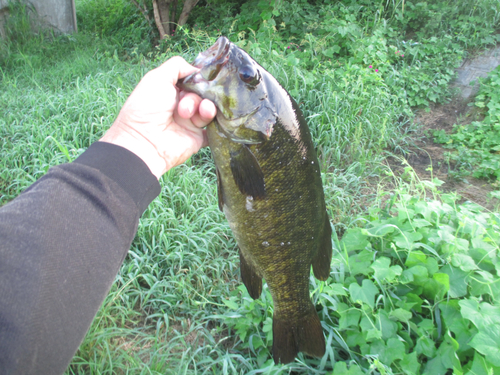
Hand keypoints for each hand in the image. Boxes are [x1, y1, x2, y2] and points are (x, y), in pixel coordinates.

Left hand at [100, 56, 215, 178]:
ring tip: (196, 113)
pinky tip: (213, 120)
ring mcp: (190, 123)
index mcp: (171, 91)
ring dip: (206, 108)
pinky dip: (217, 124)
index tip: (202, 81)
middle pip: (203, 94)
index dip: (199, 80)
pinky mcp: (198, 138)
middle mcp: (181, 106)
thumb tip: (197, 70)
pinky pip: (214, 129)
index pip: (193, 81)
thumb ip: (177, 66)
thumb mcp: (157, 78)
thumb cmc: (147, 108)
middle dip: (198, 96)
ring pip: (209, 109)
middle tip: (185, 106)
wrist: (144, 142)